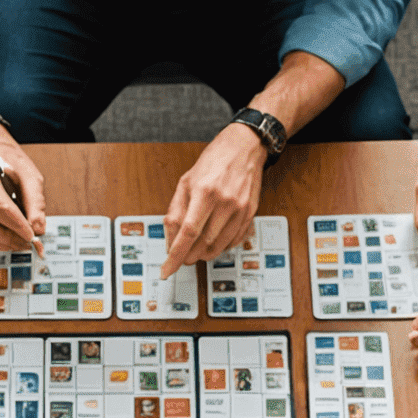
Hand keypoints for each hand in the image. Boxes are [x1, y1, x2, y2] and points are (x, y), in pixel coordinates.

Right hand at [0, 127, 45, 251]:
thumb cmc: (6, 164)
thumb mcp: (28, 174)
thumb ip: (35, 201)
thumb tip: (38, 228)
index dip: (16, 224)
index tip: (31, 235)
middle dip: (11, 237)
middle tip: (29, 242)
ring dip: (1, 245)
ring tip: (19, 243)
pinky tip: (4, 242)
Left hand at [161, 123, 264, 278]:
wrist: (244, 148)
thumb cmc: (213, 162)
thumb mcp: (186, 182)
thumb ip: (176, 211)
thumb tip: (170, 239)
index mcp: (204, 192)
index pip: (188, 233)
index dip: (175, 255)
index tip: (167, 270)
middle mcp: (224, 202)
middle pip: (203, 243)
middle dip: (188, 255)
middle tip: (180, 256)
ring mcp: (240, 209)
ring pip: (218, 246)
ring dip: (203, 254)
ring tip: (195, 249)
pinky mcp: (250, 214)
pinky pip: (233, 241)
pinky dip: (220, 247)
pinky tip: (213, 240)